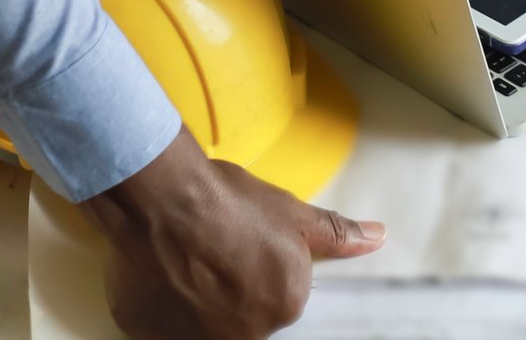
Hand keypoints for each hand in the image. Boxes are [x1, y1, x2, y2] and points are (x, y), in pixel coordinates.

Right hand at [83, 129, 382, 339]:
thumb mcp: (295, 215)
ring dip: (198, 299)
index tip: (245, 245)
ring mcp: (191, 339)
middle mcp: (241, 335)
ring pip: (203, 321)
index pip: (280, 296)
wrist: (166, 199)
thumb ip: (337, 235)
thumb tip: (377, 238)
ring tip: (188, 258)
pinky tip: (163, 269)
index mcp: (283, 308)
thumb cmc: (235, 205)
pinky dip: (164, 303)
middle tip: (218, 248)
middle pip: (243, 313)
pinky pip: (163, 322)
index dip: (262, 267)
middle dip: (233, 287)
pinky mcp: (148, 332)